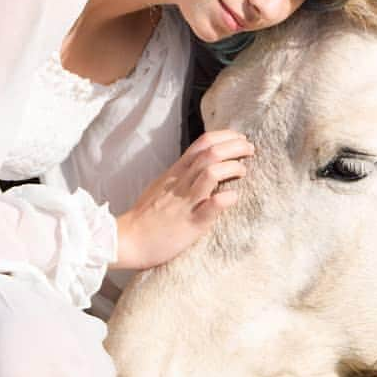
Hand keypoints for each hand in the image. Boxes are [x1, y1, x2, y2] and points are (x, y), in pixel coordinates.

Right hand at [113, 130, 251, 270]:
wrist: (126, 240)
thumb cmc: (146, 215)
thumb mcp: (163, 186)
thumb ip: (182, 175)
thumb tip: (204, 165)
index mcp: (176, 172)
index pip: (202, 143)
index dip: (225, 136)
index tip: (240, 138)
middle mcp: (181, 183)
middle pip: (210, 153)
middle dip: (235, 146)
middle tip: (250, 149)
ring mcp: (185, 202)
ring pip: (210, 173)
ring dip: (232, 167)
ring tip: (243, 170)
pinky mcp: (189, 224)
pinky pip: (208, 208)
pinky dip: (224, 199)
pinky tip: (233, 197)